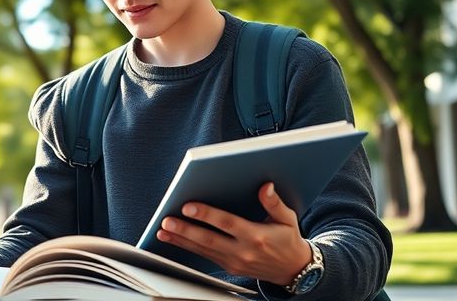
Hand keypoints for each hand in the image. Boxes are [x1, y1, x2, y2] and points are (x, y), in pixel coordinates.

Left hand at [156, 182, 311, 285]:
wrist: (293, 270)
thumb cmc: (288, 240)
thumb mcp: (287, 219)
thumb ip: (274, 203)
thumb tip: (265, 186)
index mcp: (257, 236)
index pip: (227, 224)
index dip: (206, 215)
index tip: (188, 206)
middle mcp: (243, 251)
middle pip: (209, 239)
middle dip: (186, 230)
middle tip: (167, 221)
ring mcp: (234, 262)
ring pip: (203, 249)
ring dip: (181, 240)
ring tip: (163, 231)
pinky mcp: (229, 267)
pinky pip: (205, 256)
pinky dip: (187, 247)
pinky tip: (173, 240)